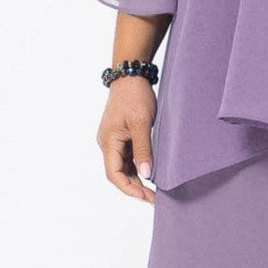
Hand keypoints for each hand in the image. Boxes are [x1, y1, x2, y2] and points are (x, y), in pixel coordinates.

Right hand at [96, 75, 156, 204]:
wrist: (131, 74)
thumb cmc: (135, 96)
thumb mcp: (141, 123)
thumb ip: (143, 149)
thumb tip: (146, 175)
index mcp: (108, 142)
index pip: (114, 174)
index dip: (130, 189)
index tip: (146, 197)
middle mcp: (108, 143)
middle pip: (118, 173)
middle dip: (134, 187)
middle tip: (154, 198)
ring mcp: (113, 138)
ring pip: (123, 165)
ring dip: (136, 177)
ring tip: (153, 189)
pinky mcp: (121, 133)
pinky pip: (127, 155)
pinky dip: (136, 165)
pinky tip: (149, 171)